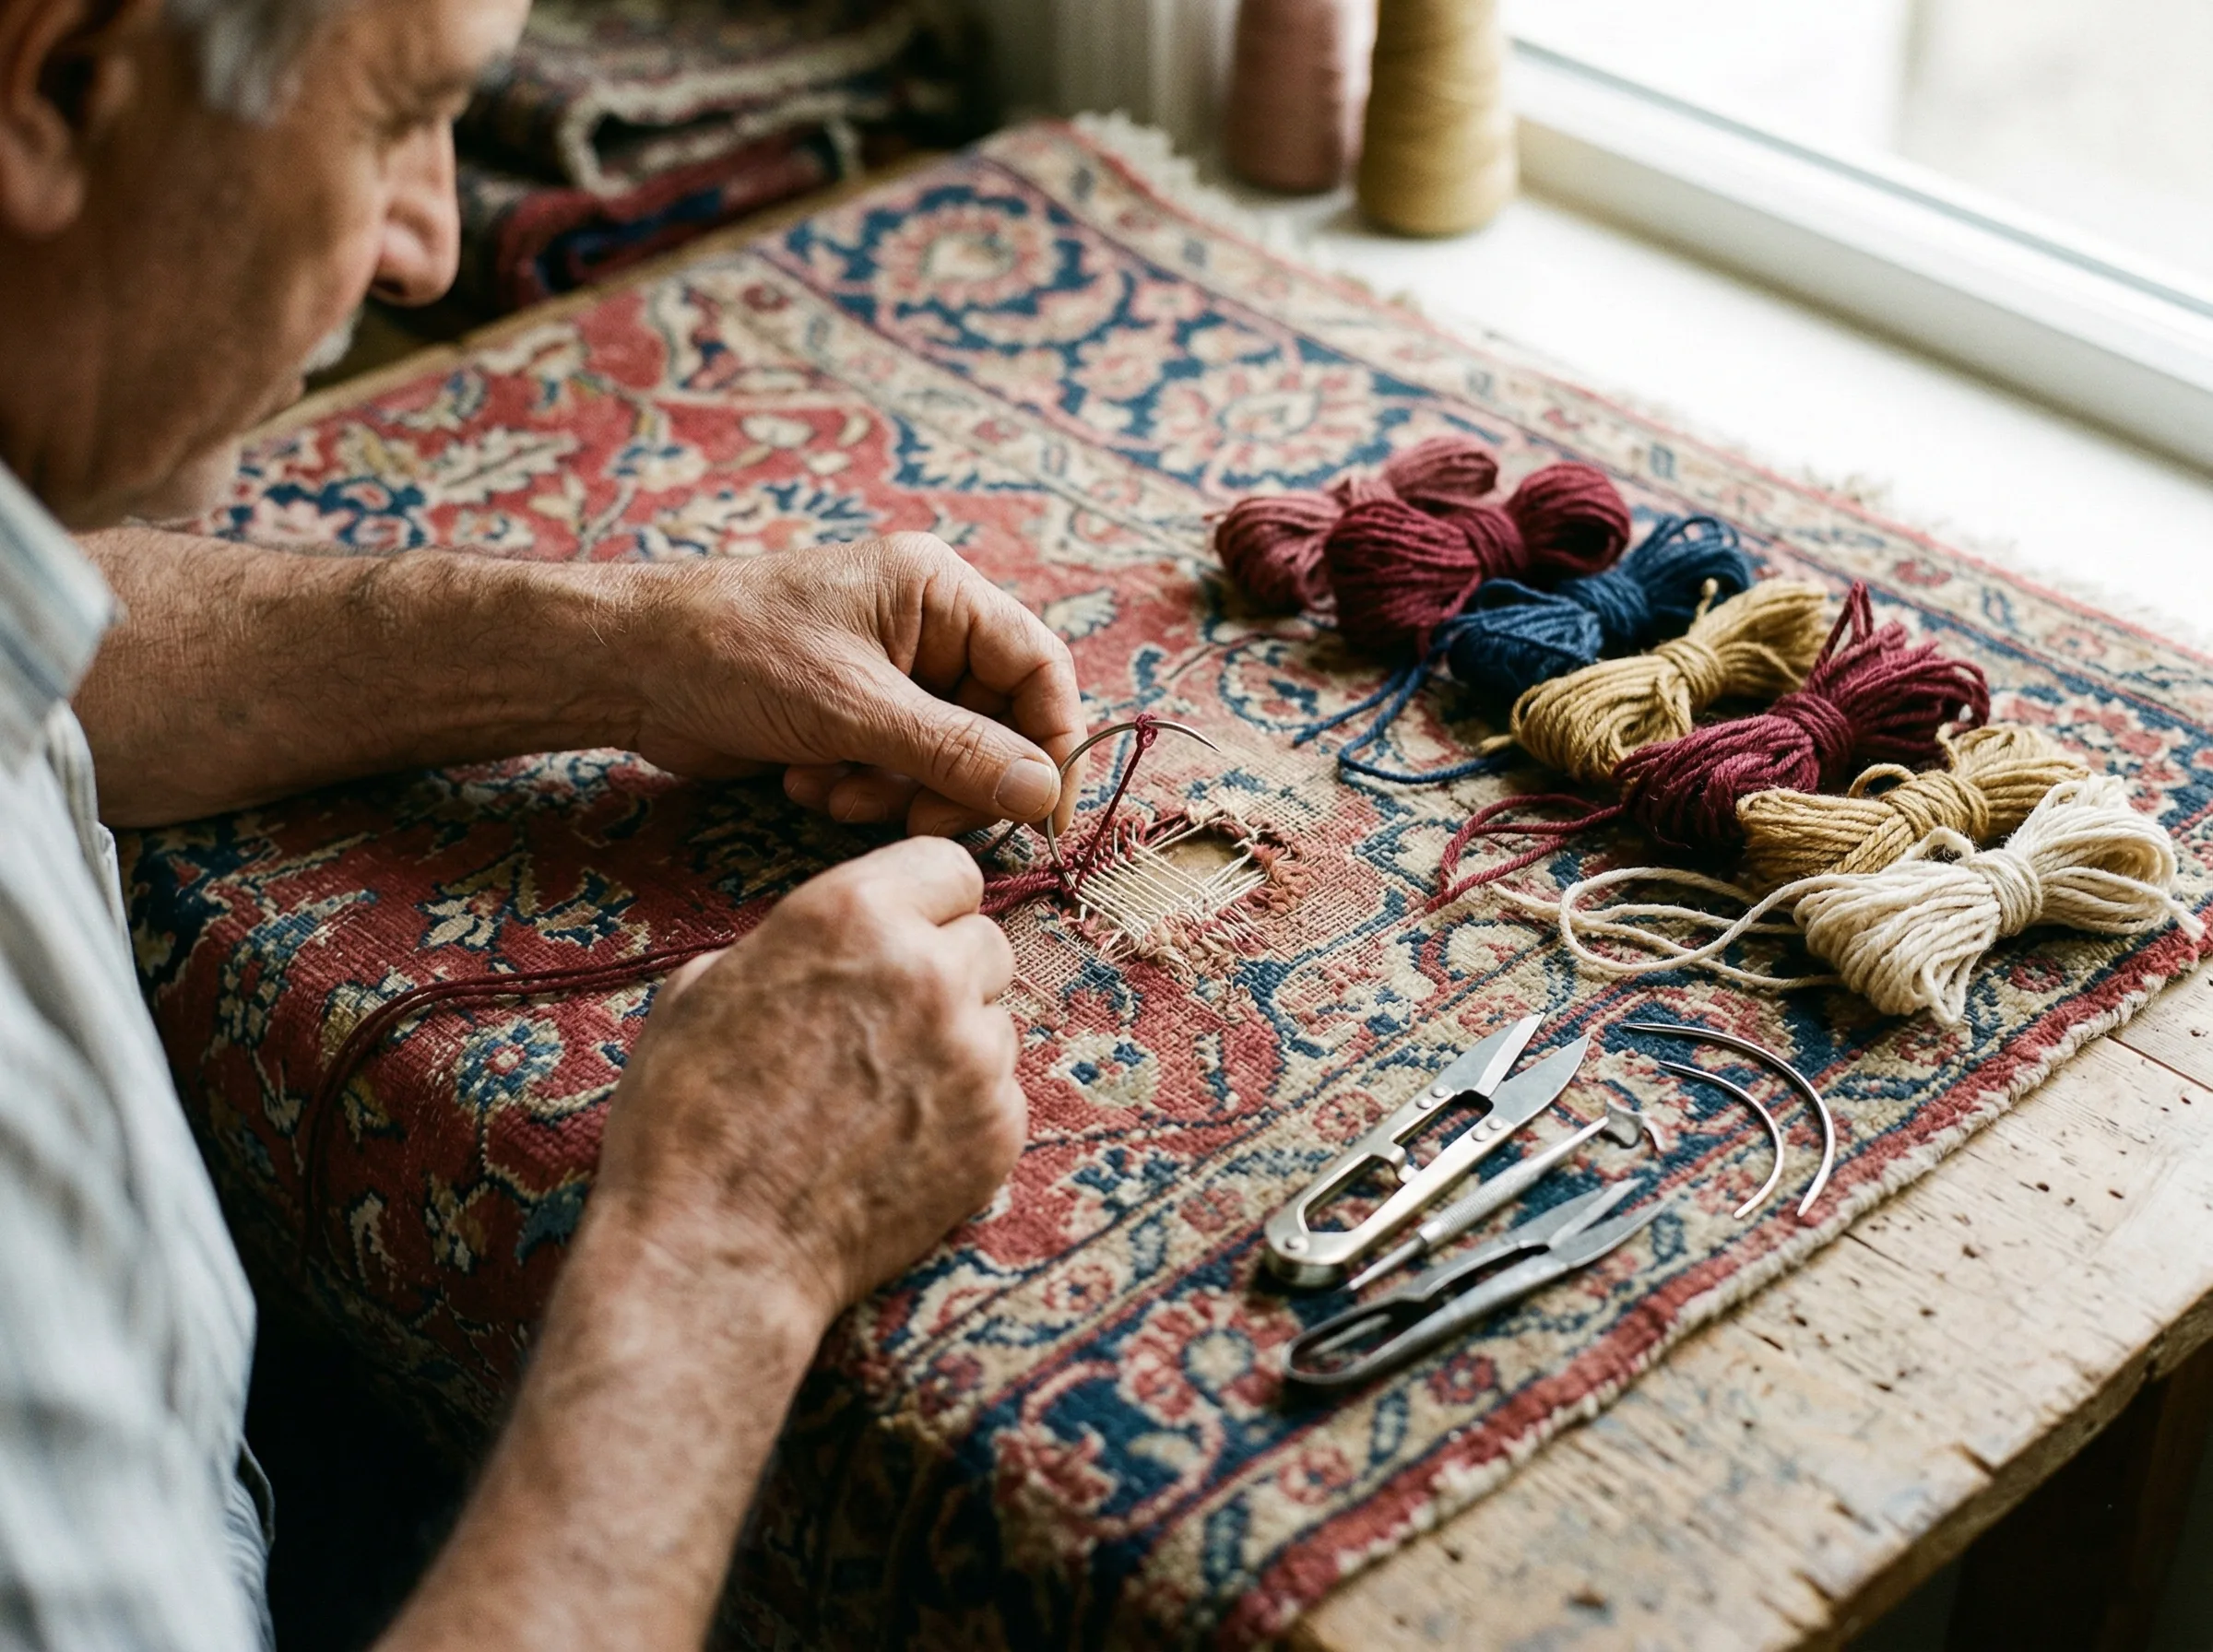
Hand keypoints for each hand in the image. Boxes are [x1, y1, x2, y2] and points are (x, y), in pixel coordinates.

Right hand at [589, 837, 1024, 1317]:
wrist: (714, 1253)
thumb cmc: (687, 1119)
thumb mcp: (704, 987)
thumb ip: (794, 942)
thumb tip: (837, 945)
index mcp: (851, 915)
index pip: (951, 868)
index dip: (926, 902)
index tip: (907, 932)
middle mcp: (927, 972)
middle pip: (985, 942)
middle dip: (946, 972)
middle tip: (887, 1023)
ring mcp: (972, 1056)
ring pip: (997, 1019)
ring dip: (956, 1042)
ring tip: (880, 1093)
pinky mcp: (997, 1132)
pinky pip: (1002, 1093)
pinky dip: (964, 1111)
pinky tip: (897, 1142)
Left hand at [627, 532, 1083, 836]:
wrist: (630, 668)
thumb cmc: (737, 656)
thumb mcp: (855, 709)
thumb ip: (957, 753)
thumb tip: (1043, 793)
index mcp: (939, 591)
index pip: (1039, 666)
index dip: (1053, 743)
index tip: (1044, 816)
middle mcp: (926, 627)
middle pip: (997, 723)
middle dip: (956, 780)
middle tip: (918, 817)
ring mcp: (890, 672)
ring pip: (946, 758)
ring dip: (901, 792)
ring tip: (840, 794)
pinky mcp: (853, 715)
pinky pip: (897, 769)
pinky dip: (863, 790)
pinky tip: (806, 783)